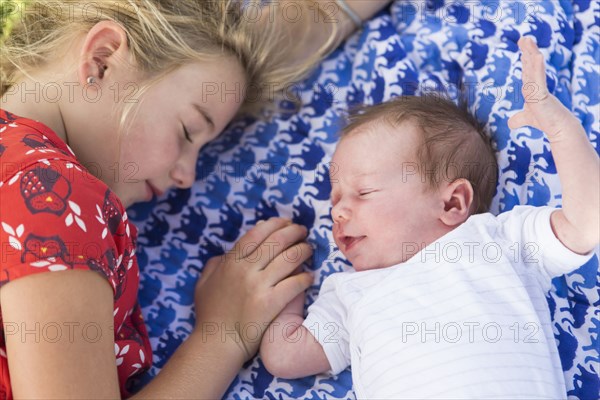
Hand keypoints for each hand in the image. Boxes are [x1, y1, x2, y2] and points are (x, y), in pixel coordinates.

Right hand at [193, 218, 312, 361]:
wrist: (217, 343)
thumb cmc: (210, 314)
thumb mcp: (203, 282)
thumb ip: (215, 263)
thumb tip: (227, 252)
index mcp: (231, 261)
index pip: (258, 233)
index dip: (276, 224)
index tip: (286, 223)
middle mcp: (245, 269)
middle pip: (277, 241)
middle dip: (294, 232)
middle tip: (303, 231)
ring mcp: (259, 286)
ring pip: (289, 258)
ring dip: (303, 250)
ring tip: (309, 249)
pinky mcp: (271, 303)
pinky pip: (295, 283)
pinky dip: (305, 277)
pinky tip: (309, 276)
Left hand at [508, 37, 577, 138]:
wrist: (559, 129)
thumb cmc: (546, 121)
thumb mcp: (527, 119)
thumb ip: (519, 119)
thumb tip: (510, 123)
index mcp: (532, 88)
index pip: (527, 70)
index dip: (525, 58)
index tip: (523, 45)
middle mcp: (536, 86)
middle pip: (530, 65)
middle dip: (527, 50)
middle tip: (524, 37)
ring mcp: (539, 88)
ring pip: (534, 68)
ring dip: (531, 53)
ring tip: (527, 39)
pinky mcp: (542, 94)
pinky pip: (539, 79)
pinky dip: (538, 67)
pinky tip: (538, 56)